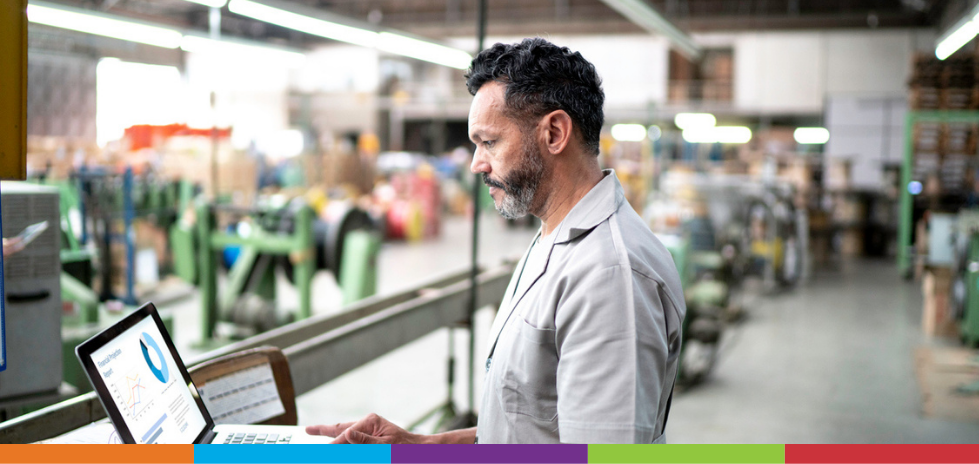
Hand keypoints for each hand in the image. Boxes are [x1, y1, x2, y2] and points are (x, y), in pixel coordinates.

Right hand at [306, 413, 423, 443]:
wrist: (420, 452)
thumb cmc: (406, 449)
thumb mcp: (386, 447)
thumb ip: (365, 441)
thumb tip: (347, 433)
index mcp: (370, 422)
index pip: (345, 435)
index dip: (332, 445)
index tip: (321, 451)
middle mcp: (368, 424)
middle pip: (341, 429)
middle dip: (324, 430)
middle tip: (308, 430)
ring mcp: (369, 430)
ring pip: (345, 433)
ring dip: (332, 434)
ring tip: (317, 430)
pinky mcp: (372, 438)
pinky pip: (353, 441)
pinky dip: (343, 441)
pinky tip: (338, 439)